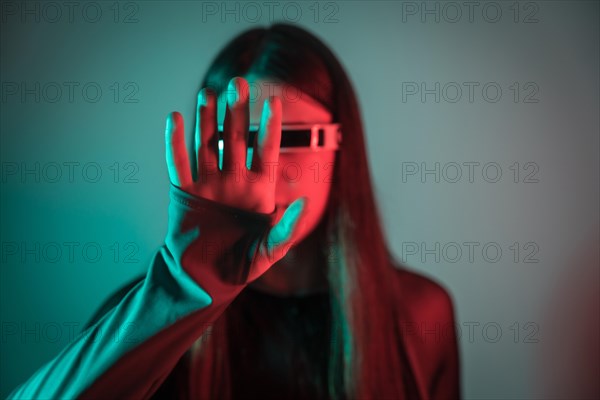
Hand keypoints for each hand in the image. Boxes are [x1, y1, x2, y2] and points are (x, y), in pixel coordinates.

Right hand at [164, 77, 308, 279]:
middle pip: (235, 139)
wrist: (207, 278)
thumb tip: (303, 201)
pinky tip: (174, 118)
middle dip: (236, 112)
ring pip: (207, 144)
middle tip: (238, 83)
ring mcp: (209, 184)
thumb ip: (288, 228)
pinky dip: (175, 142)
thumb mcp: (271, 249)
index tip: (274, 100)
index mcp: (258, 189)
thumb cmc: (243, 265)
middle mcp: (234, 180)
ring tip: (209, 93)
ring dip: (207, 119)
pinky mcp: (185, 193)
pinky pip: (179, 163)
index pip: (266, 150)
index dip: (269, 127)